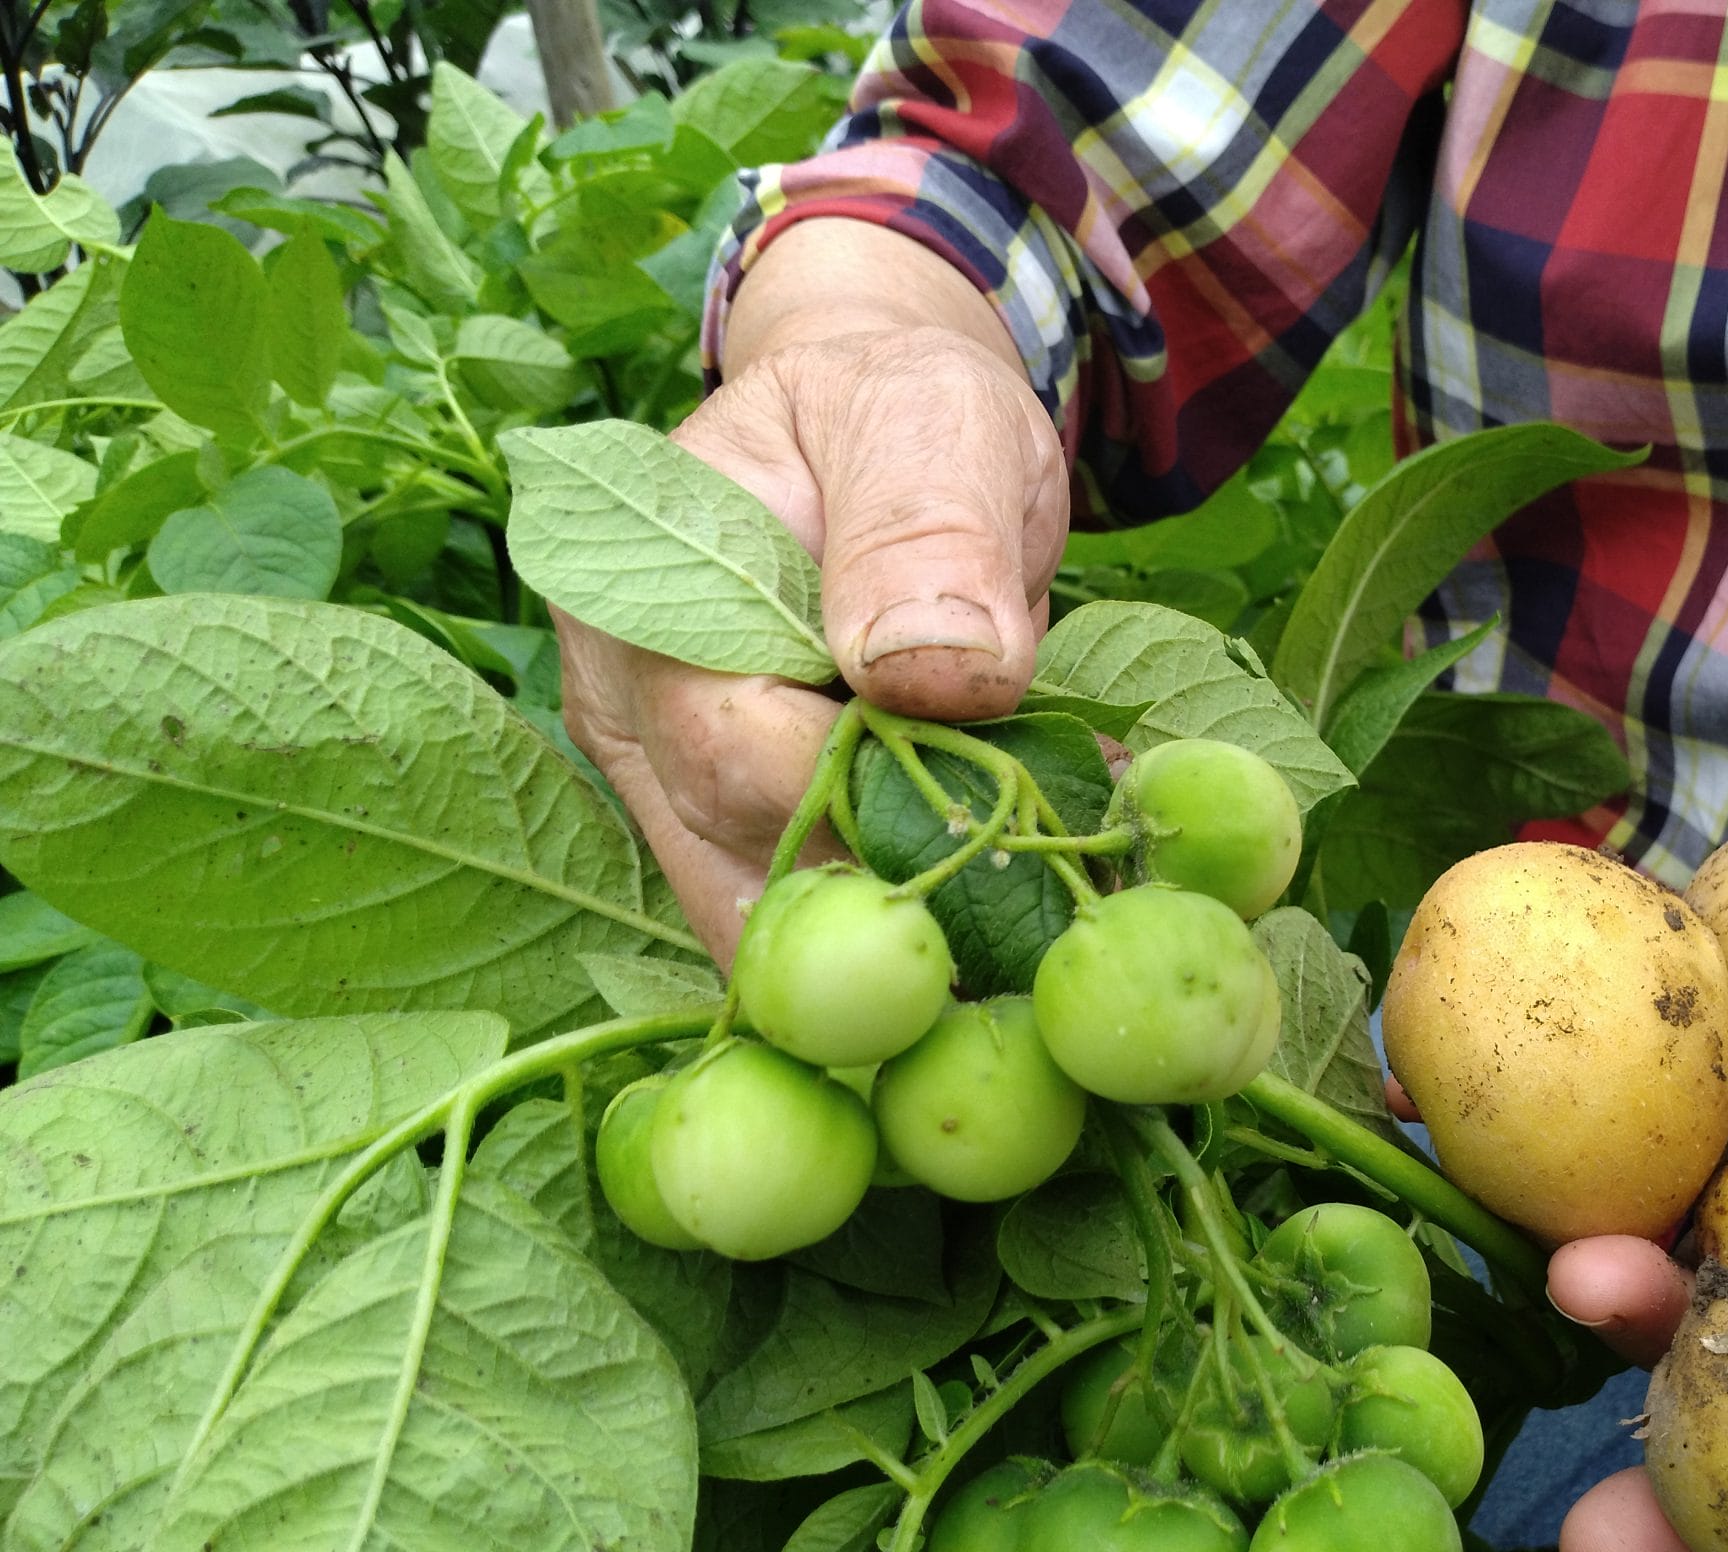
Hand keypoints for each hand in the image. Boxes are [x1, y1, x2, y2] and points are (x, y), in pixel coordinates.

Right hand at [558, 328, 1068, 962]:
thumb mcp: (932, 418)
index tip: (1022, 804)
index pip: (735, 755)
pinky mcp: (736, 828)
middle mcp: (626, 711)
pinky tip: (1012, 908)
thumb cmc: (897, 408)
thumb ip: (928, 527)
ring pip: (775, 913)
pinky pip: (811, 908)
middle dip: (906, 878)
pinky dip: (910, 914)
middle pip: (749, 857)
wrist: (881, 428)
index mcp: (640, 597)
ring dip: (912, 920)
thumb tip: (931, 674)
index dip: (879, 792)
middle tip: (1053, 884)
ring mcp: (670, 782)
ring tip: (1041, 910)